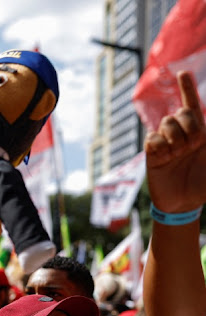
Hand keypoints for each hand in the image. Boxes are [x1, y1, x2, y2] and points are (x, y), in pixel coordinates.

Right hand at [145, 71, 205, 212]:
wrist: (184, 204)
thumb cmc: (203, 185)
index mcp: (199, 134)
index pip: (192, 106)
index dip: (187, 89)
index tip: (182, 73)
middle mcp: (181, 135)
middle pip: (180, 113)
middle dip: (188, 125)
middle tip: (191, 145)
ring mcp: (166, 144)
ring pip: (166, 123)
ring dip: (175, 136)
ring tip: (178, 154)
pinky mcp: (152, 153)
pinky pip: (152, 139)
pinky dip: (160, 146)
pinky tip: (164, 158)